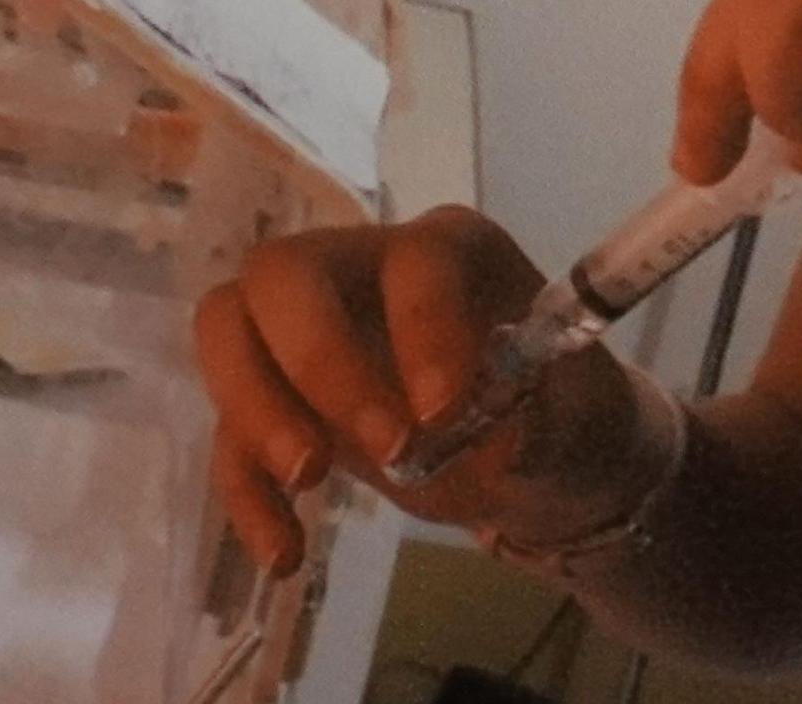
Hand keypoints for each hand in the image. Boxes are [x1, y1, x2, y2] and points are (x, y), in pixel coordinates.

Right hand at [192, 207, 668, 572]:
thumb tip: (484, 440)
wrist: (534, 456)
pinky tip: (284, 553)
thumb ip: (533, 418)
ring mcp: (308, 326)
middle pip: (286, 272)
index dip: (424, 327)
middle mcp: (364, 266)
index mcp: (450, 249)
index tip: (444, 415)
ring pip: (229, 327)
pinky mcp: (281, 397)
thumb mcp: (572, 413)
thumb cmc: (558, 408)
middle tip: (382, 448)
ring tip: (310, 481)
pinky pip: (231, 429)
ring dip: (254, 408)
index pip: (416, 259)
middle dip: (317, 360)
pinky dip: (248, 491)